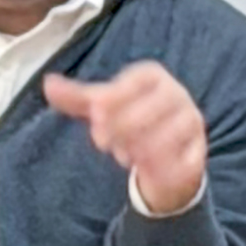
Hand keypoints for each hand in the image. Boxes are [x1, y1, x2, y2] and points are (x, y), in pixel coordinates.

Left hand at [40, 63, 207, 220]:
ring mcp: (191, 122)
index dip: (113, 101)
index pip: (135, 82)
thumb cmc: (130, 122)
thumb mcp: (101, 108)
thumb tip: (47, 84)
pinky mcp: (198, 151)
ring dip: (136, 150)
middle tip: (103, 142)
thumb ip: (76, 98)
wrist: (167, 154)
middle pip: (148, 111)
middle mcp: (176, 95)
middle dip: (120, 130)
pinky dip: (154, 168)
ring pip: (162, 138)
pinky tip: (141, 169)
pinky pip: (177, 161)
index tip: (94, 119)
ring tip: (123, 154)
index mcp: (153, 77)